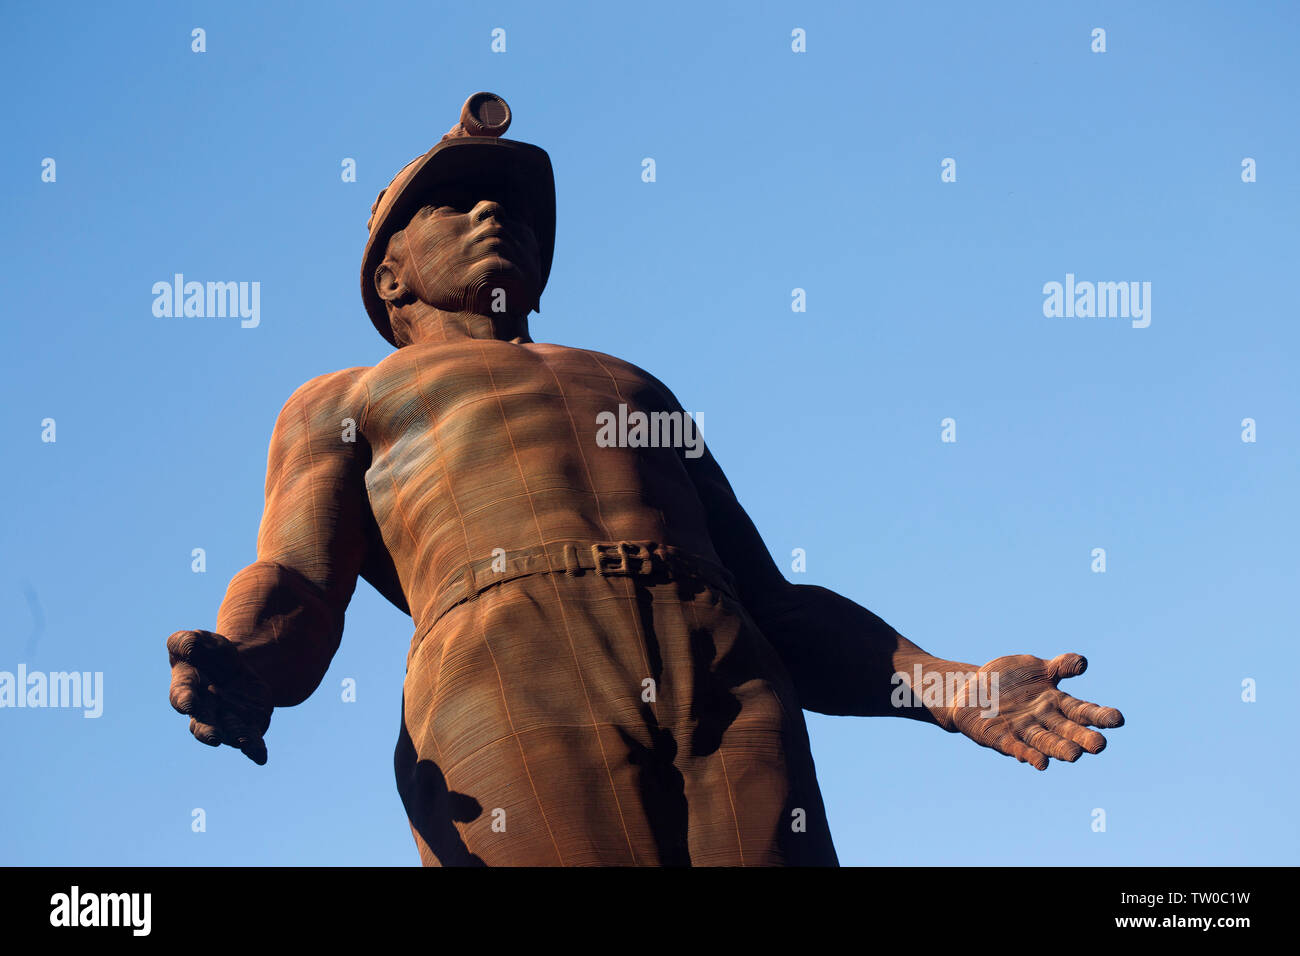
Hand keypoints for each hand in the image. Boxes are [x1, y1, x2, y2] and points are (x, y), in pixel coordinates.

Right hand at [167, 629, 272, 764]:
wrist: (231, 664)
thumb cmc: (204, 652)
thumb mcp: (193, 640)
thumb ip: (186, 642)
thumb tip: (190, 649)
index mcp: (186, 689)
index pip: (182, 696)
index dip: (184, 700)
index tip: (187, 703)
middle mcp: (204, 710)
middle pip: (203, 725)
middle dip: (207, 732)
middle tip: (213, 738)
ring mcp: (226, 719)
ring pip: (229, 734)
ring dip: (236, 739)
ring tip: (244, 744)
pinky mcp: (248, 722)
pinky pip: (251, 738)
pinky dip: (255, 748)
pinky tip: (260, 757)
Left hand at [940, 653, 1122, 769]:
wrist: (972, 689)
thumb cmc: (1009, 679)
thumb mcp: (1034, 666)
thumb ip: (1059, 666)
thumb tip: (1083, 663)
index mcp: (1057, 703)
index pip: (1083, 711)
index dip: (1100, 716)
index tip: (1118, 719)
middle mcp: (1045, 721)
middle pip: (1068, 731)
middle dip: (1082, 738)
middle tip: (1099, 745)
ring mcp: (1024, 731)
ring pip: (1045, 743)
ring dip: (1059, 750)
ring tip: (1074, 755)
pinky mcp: (1002, 739)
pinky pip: (1017, 748)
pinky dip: (1028, 755)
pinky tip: (1040, 763)